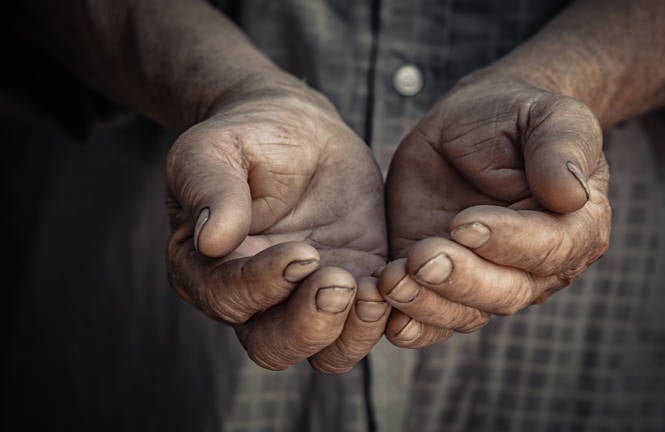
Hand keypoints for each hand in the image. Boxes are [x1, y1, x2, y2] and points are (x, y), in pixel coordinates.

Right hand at [165, 81, 389, 372]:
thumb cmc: (247, 138)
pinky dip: (387, 317)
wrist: (300, 135)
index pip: (228, 299)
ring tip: (375, 290)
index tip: (301, 252)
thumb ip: (210, 189)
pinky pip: (370, 326)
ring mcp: (307, 301)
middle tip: (340, 283)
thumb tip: (211, 240)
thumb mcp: (215, 150)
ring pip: (326, 352)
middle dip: (309, 325)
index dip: (263, 284)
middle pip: (274, 346)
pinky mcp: (356, 289)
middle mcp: (255, 301)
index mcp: (206, 270)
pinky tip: (401, 282)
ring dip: (351, 333)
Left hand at [379, 73, 610, 347]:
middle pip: (507, 292)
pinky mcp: (445, 285)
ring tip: (393, 281)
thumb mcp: (551, 115)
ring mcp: (490, 280)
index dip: (508, 242)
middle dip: (462, 279)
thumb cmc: (517, 117)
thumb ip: (563, 148)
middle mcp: (538, 266)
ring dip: (429, 304)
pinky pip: (436, 320)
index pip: (551, 247)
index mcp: (575, 226)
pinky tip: (390, 321)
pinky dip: (415, 327)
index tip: (464, 223)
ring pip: (469, 312)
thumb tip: (571, 194)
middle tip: (422, 257)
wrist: (473, 124)